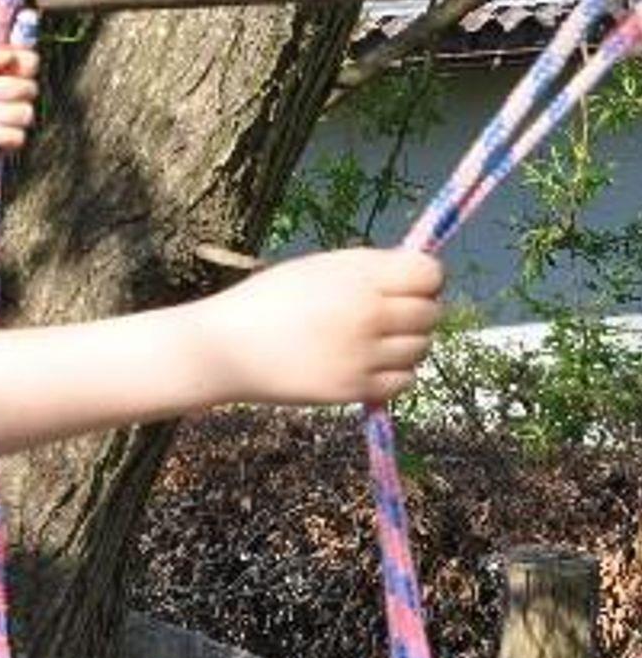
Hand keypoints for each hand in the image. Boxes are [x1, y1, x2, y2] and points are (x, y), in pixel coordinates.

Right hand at [195, 248, 444, 406]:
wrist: (226, 348)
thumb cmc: (268, 300)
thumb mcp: (317, 268)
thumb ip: (369, 270)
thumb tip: (419, 277)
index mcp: (358, 277)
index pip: (430, 273)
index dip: (424, 278)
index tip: (406, 285)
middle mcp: (369, 314)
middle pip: (431, 313)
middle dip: (415, 312)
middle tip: (384, 316)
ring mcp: (365, 355)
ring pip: (421, 348)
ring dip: (404, 344)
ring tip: (369, 341)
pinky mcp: (357, 389)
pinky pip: (404, 380)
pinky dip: (392, 373)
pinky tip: (364, 363)